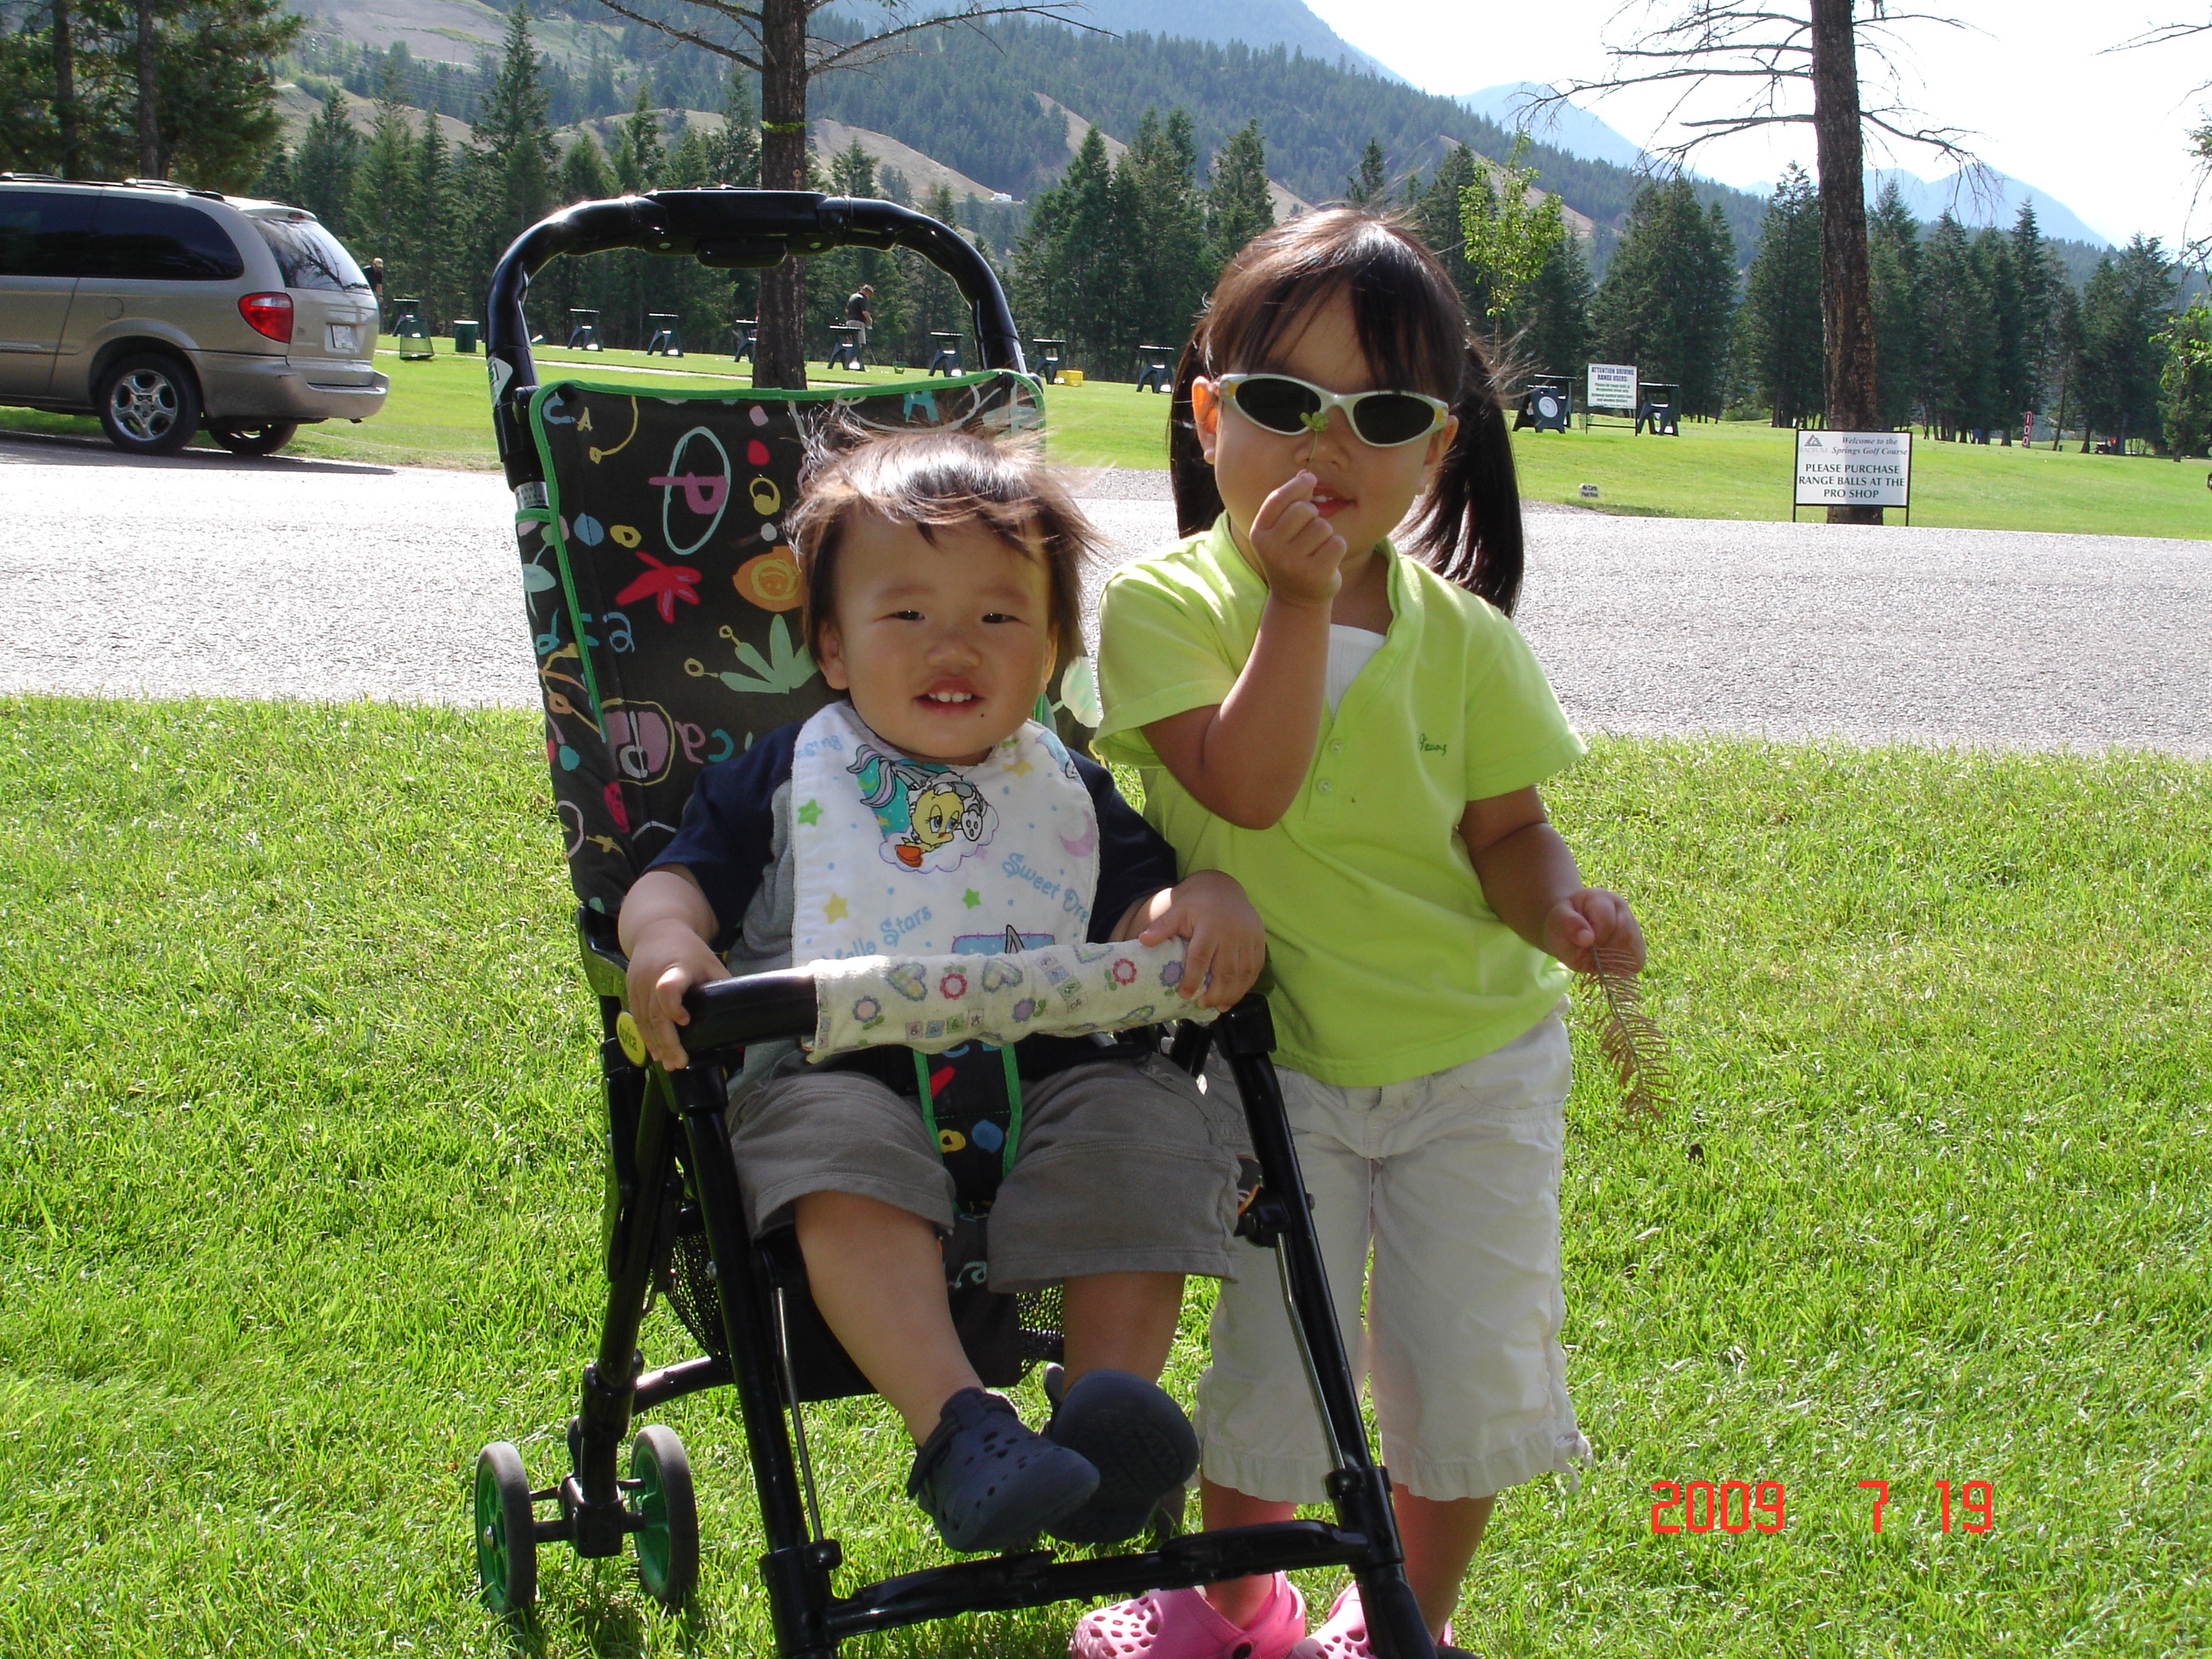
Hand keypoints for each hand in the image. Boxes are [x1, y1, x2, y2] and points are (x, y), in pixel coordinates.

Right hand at [623, 918, 729, 1069]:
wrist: (656, 930)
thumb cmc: (689, 950)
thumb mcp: (710, 963)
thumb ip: (723, 987)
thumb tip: (744, 1019)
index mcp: (675, 967)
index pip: (668, 988)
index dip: (673, 1007)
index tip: (686, 1021)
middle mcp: (651, 977)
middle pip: (655, 1014)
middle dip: (668, 1042)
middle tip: (680, 1062)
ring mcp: (637, 985)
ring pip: (644, 1021)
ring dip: (657, 1045)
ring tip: (670, 1064)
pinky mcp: (630, 991)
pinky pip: (637, 1018)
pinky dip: (647, 1037)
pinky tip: (656, 1051)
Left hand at [1135, 869, 1266, 1010]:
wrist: (1224, 889)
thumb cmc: (1196, 904)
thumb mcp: (1178, 910)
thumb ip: (1162, 926)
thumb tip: (1143, 941)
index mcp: (1210, 925)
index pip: (1201, 956)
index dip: (1193, 978)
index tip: (1184, 995)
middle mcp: (1232, 933)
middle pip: (1225, 970)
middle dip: (1215, 992)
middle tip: (1203, 1005)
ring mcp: (1249, 938)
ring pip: (1243, 973)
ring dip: (1232, 993)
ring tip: (1218, 1006)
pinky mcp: (1259, 942)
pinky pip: (1255, 968)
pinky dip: (1246, 985)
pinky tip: (1234, 996)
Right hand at [1247, 471, 1347, 609]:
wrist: (1296, 599)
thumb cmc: (1291, 556)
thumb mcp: (1283, 531)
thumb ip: (1292, 502)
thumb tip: (1306, 473)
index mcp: (1259, 533)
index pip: (1279, 498)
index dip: (1297, 484)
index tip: (1310, 479)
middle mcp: (1271, 548)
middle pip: (1304, 510)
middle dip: (1313, 514)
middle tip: (1310, 530)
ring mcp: (1292, 563)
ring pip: (1323, 527)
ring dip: (1326, 534)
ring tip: (1317, 549)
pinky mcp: (1315, 573)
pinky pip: (1337, 543)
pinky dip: (1337, 547)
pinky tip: (1327, 559)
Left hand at [1543, 888, 1644, 976]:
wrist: (1570, 928)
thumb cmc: (1563, 923)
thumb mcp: (1557, 920)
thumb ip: (1569, 924)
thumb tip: (1587, 939)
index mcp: (1600, 898)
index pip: (1607, 921)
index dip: (1596, 939)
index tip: (1582, 945)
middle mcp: (1621, 909)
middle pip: (1625, 934)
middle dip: (1605, 951)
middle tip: (1590, 953)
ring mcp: (1632, 925)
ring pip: (1634, 948)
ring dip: (1613, 960)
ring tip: (1596, 957)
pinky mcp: (1637, 943)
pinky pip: (1637, 960)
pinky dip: (1621, 967)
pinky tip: (1606, 963)